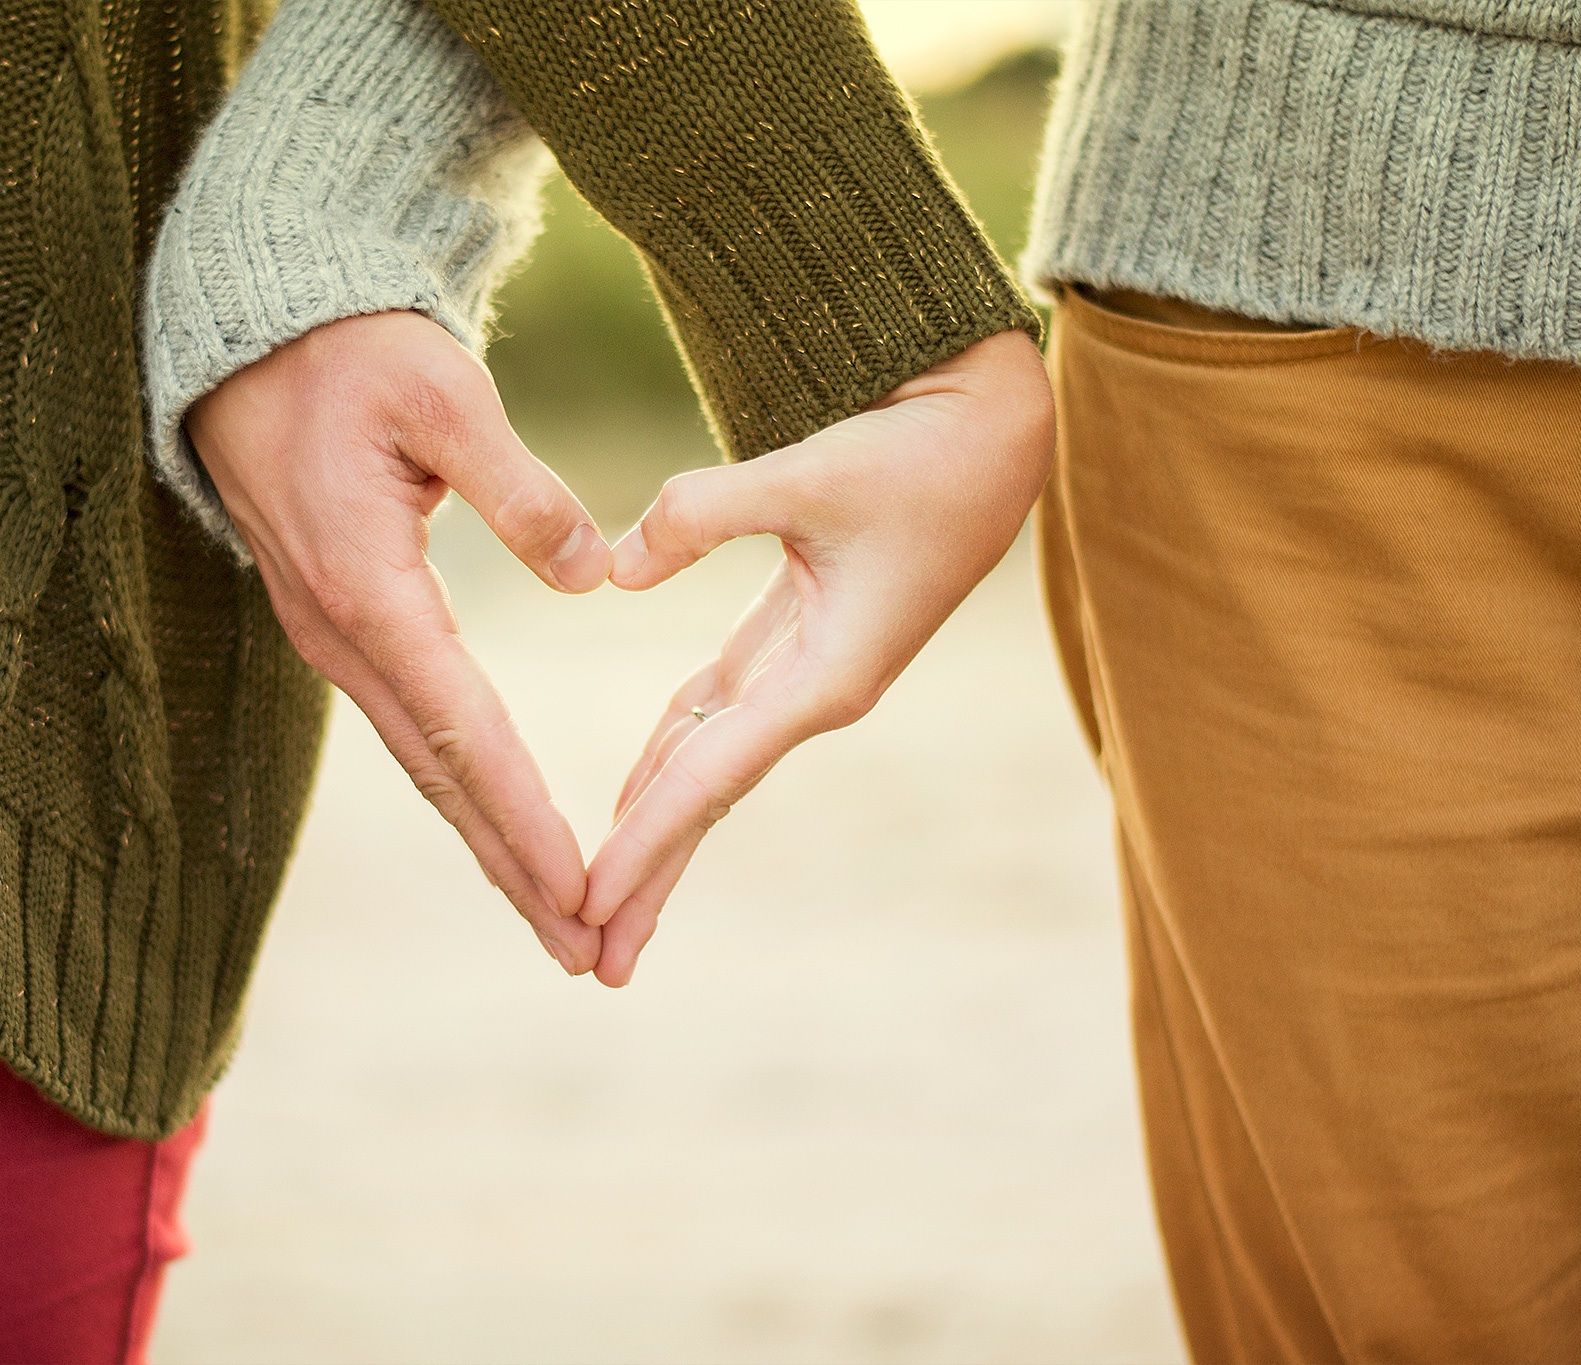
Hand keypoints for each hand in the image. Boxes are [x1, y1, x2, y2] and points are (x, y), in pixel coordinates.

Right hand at [185, 311, 612, 973]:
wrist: (249, 336)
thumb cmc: (349, 353)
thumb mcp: (441, 394)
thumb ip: (518, 488)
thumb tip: (592, 575)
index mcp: (368, 587)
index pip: (462, 729)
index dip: (524, 815)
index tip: (580, 887)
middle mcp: (341, 633)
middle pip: (440, 776)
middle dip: (513, 868)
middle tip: (583, 948)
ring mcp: (332, 635)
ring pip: (423, 762)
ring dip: (488, 841)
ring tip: (555, 914)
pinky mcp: (339, 623)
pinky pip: (409, 725)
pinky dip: (461, 786)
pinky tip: (498, 823)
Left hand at [583, 329, 1054, 985]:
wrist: (993, 433)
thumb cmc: (918, 454)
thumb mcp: (810, 473)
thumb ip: (703, 515)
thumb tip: (612, 571)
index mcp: (827, 678)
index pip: (711, 778)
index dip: (645, 842)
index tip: (587, 903)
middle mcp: (815, 693)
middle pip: (707, 800)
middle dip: (650, 879)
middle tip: (590, 960)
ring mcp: (807, 673)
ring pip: (708, 766)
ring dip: (655, 832)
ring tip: (601, 902)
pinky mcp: (798, 639)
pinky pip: (717, 716)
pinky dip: (670, 757)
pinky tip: (632, 797)